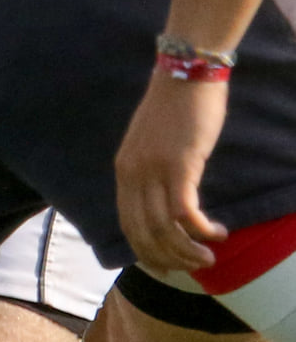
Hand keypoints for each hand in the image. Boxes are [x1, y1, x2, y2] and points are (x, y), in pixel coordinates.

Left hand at [115, 72, 231, 272]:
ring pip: (165, 229)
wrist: (187, 72)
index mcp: (124, 172)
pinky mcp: (180, 166)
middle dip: (167, 259)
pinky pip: (185, 213)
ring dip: (187, 251)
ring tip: (208, 259)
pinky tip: (217, 234)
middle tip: (190, 269)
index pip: (128, 224)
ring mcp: (154, 172)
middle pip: (144, 234)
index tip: (164, 265)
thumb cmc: (177, 106)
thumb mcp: (153, 143)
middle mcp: (134, 176)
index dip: (145, 250)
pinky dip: (201, 230)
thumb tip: (166, 196)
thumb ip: (152, 170)